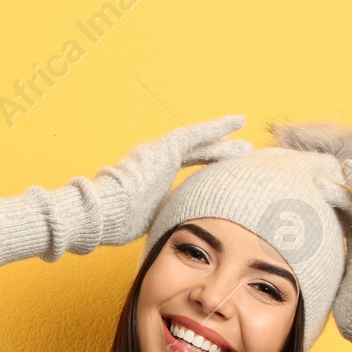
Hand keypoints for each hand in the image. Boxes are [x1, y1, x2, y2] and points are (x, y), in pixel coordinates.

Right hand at [89, 115, 253, 246]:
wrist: (104, 211)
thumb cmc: (119, 224)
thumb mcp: (151, 222)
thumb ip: (168, 218)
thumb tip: (186, 230)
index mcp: (150, 182)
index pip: (182, 177)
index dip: (203, 176)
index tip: (220, 180)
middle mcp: (154, 162)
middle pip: (193, 157)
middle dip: (218, 157)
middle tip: (241, 157)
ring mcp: (157, 153)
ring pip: (198, 146)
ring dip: (223, 146)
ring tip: (247, 147)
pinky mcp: (163, 147)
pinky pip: (196, 134)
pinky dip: (217, 128)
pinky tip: (237, 121)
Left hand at [318, 158, 351, 351]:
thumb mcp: (335, 300)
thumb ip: (323, 289)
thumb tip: (296, 293)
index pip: (341, 234)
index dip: (324, 220)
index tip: (303, 211)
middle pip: (349, 216)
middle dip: (329, 200)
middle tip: (308, 186)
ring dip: (341, 189)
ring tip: (319, 177)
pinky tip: (349, 168)